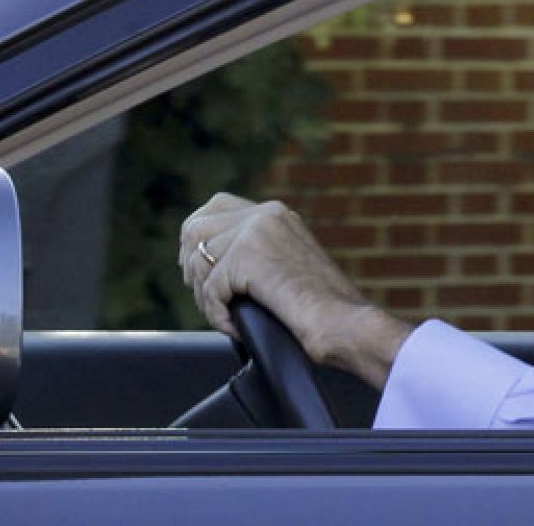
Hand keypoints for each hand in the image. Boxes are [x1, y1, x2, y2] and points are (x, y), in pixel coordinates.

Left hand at [180, 193, 410, 388]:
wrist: (342, 320)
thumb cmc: (323, 307)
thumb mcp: (288, 264)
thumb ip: (258, 251)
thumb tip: (208, 257)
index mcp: (276, 214)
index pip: (216, 206)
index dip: (198, 235)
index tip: (198, 266)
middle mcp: (265, 214)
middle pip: (195, 226)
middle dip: (191, 262)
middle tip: (202, 293)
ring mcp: (255, 232)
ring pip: (197, 259)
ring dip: (203, 294)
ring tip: (223, 315)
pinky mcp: (246, 256)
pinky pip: (209, 289)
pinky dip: (216, 315)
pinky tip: (234, 327)